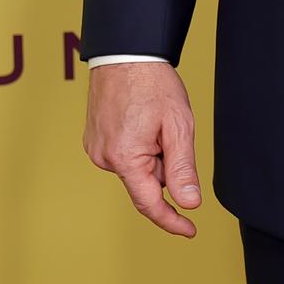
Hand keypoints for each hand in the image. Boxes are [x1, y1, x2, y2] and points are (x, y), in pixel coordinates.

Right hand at [82, 60, 202, 236]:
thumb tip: (189, 203)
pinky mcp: (94, 140)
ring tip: (154, 120)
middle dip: (164, 166)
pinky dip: (138, 147)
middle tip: (170, 131)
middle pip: (145, 182)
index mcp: (124, 158)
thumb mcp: (178, 126)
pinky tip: (141, 120)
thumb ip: (182, 168)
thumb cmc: (152, 84)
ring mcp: (96, 149)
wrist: (125, 53)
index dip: (172, 220)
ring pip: (135, 168)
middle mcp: (104, 159)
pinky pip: (124, 155)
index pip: (150, 203)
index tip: (189, 230)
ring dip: (151, 154)